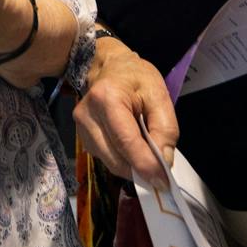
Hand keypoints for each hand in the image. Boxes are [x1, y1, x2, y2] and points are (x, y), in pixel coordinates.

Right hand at [74, 36, 178, 186]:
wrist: (107, 64)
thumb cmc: (135, 77)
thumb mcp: (159, 95)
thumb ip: (166, 129)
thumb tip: (163, 162)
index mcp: (107, 98)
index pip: (126, 141)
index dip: (145, 165)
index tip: (163, 182)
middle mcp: (87, 114)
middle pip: (115, 157)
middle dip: (140, 170)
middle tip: (161, 174)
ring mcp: (80, 125)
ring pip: (109, 162)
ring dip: (131, 167)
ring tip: (147, 157)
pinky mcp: (80, 134)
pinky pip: (104, 157)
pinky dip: (121, 160)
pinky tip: (131, 149)